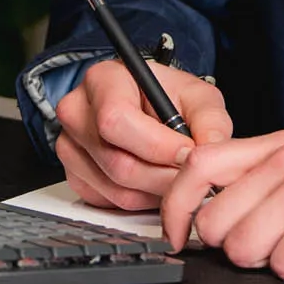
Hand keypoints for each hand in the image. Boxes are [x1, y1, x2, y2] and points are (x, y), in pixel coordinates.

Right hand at [53, 58, 232, 211]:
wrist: (147, 106)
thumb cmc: (168, 96)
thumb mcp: (198, 96)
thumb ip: (210, 121)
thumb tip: (212, 149)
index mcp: (102, 80)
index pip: (116, 120)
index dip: (157, 145)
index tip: (187, 152)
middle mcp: (77, 112)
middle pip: (118, 163)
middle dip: (164, 176)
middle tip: (190, 175)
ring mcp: (70, 147)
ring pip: (117, 190)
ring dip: (156, 192)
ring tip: (176, 176)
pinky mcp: (76, 177)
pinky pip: (110, 203)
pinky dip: (141, 201)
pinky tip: (155, 182)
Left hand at [159, 132, 283, 279]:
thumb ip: (267, 184)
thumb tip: (212, 218)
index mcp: (278, 146)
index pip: (195, 166)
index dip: (176, 209)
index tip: (181, 239)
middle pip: (214, 221)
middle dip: (240, 250)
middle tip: (283, 245)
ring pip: (247, 248)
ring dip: (279, 262)